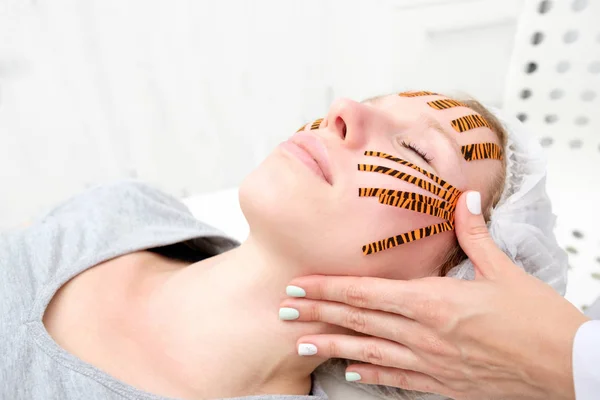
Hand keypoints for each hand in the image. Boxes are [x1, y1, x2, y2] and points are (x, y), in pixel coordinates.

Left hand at [280, 191, 588, 399]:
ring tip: (301, 346)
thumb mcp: (505, 271)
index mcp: (435, 301)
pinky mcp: (444, 385)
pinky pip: (398, 379)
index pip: (368, 293)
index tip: (301, 285)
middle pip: (359, 321)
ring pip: (369, 353)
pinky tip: (351, 371)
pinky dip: (372, 373)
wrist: (568, 368)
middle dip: (319, 314)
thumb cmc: (539, 321)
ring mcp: (431, 363)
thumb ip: (475, 236)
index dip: (330, 289)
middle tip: (284, 312)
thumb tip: (463, 201)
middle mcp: (425, 334)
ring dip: (332, 348)